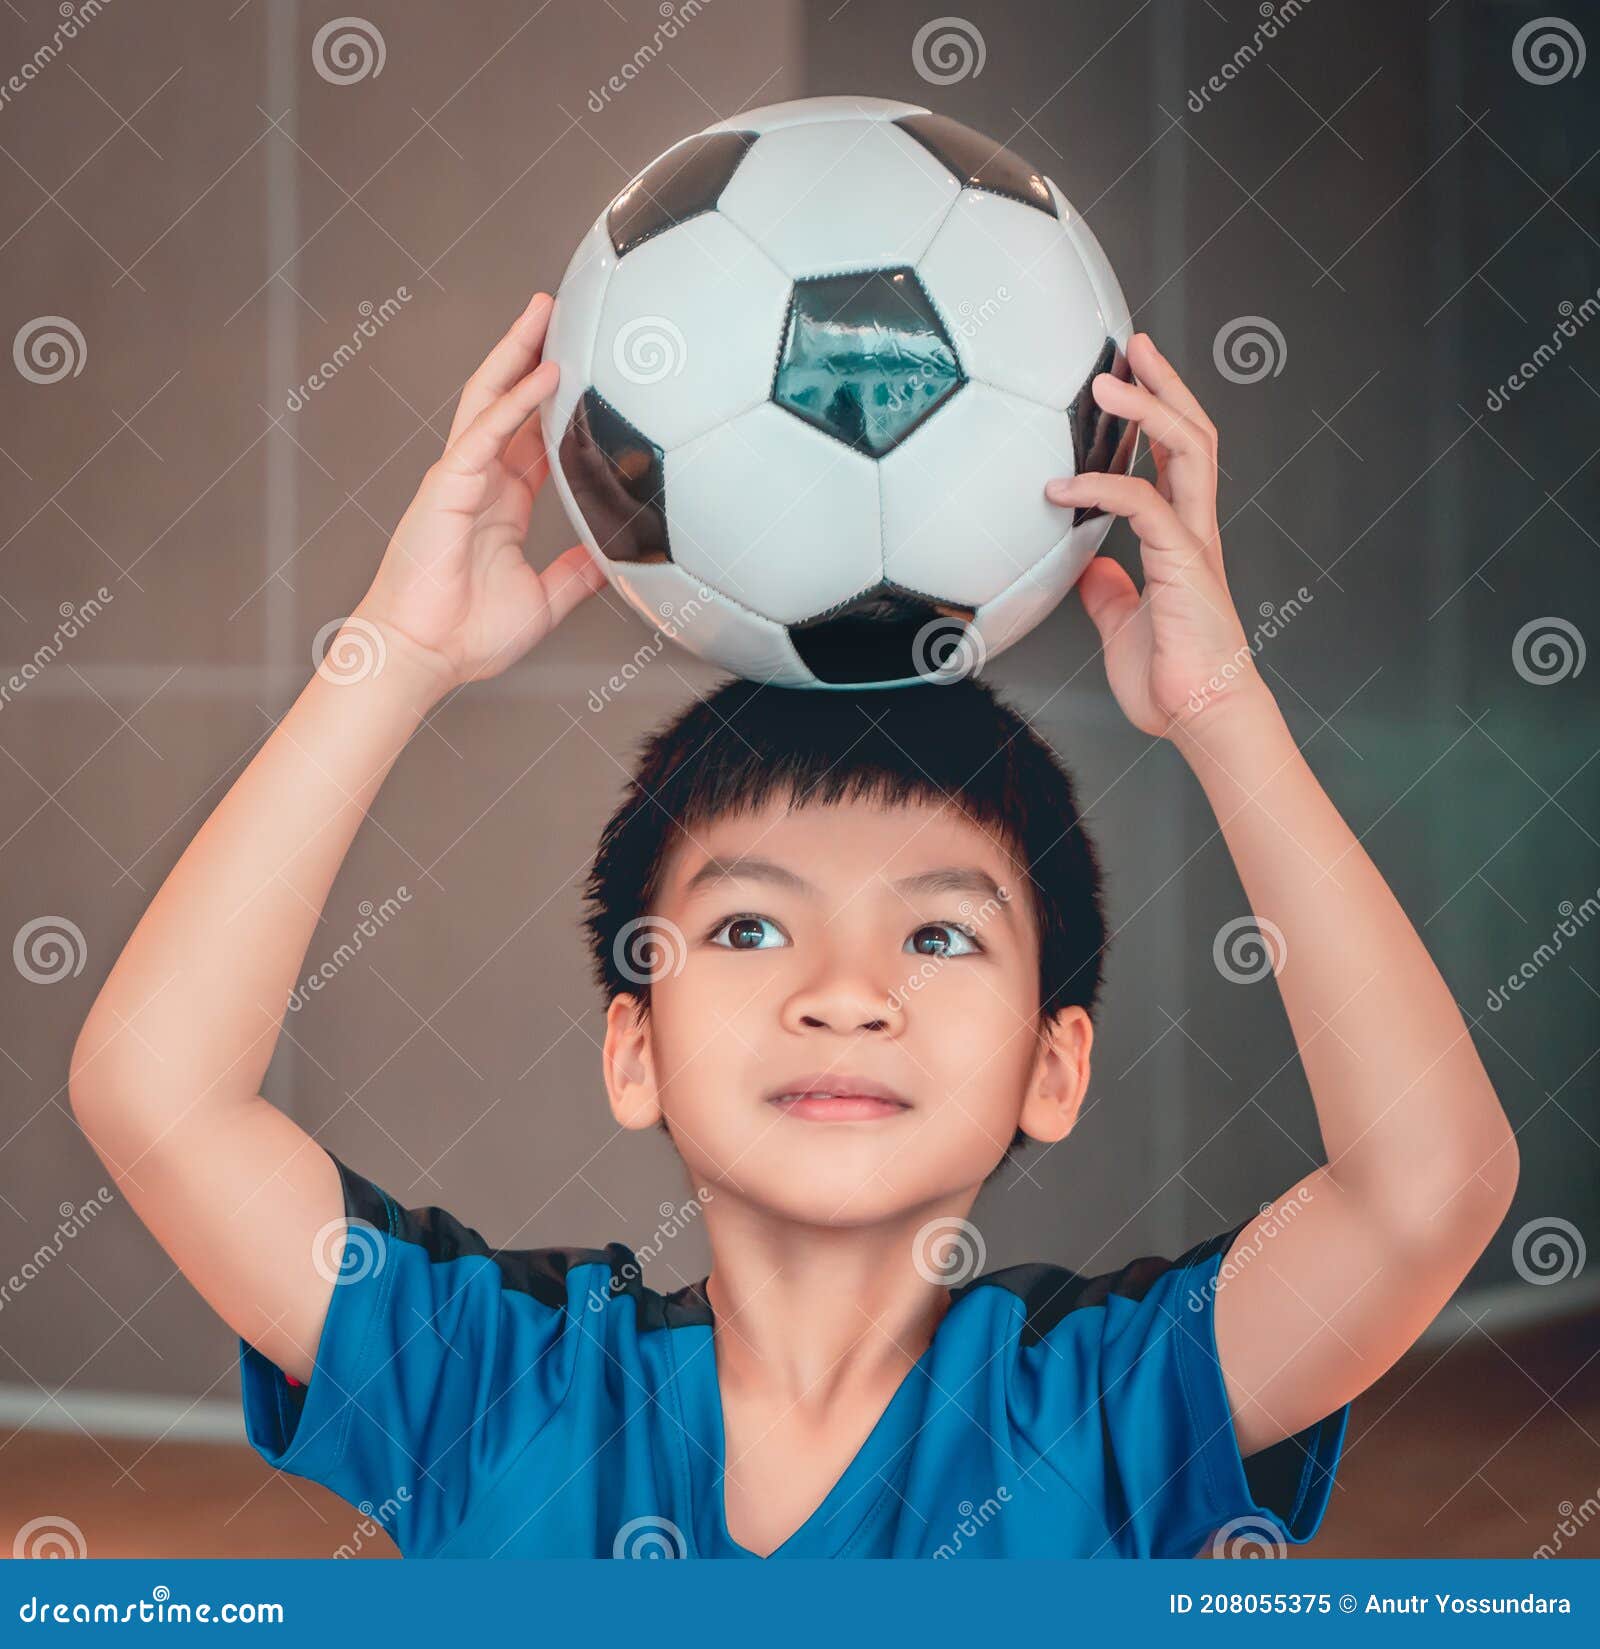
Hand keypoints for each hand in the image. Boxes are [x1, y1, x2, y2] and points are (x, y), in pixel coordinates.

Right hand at [354, 291, 607, 690]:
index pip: (531, 437)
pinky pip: (487, 431)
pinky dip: (518, 400)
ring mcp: (460, 479)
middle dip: (529, 354)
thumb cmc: (466, 636)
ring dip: (517, 353)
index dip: (553, 402)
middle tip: (558, 312)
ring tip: (543, 311)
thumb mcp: (546, 600)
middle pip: (506, 401)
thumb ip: (578, 574)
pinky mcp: (448, 485)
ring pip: (490, 399)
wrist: (422, 657)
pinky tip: (546, 372)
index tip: (582, 370)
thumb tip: (616, 558)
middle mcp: (478, 482)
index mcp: (499, 505)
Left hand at [1044, 332, 1266, 739]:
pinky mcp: (1184, 562)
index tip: (1130, 378)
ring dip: (1147, 410)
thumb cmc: (1170, 682)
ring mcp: (1194, 542)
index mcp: (1183, 540)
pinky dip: (1102, 488)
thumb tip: (1087, 567)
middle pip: (1193, 433)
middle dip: (1164, 385)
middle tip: (1131, 347)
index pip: (1177, 458)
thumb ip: (1109, 590)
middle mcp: (1196, 530)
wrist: (1201, 716)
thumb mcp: (1122, 625)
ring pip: (1187, 449)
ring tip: (1108, 381)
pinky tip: (1062, 487)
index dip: (1157, 413)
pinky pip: (1144, 505)